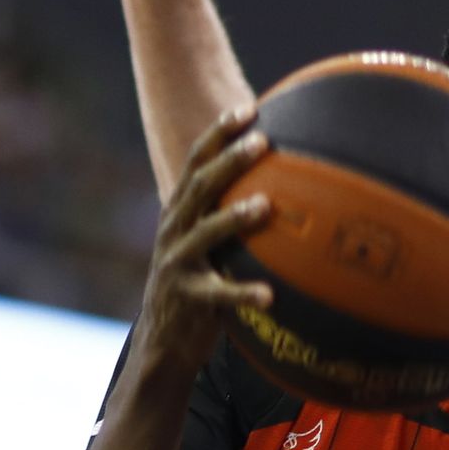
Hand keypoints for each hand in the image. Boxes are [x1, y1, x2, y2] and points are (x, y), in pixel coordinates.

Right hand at [133, 107, 273, 377]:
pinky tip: (270, 295)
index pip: (197, 161)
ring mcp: (178, 264)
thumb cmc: (200, 285)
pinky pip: (219, 295)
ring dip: (234, 217)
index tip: (248, 108)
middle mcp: (174, 231)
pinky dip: (243, 293)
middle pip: (200, 187)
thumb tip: (284, 182)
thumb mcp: (208, 244)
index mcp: (180, 212)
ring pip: (205, 233)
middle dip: (229, 161)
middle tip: (262, 141)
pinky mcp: (187, 299)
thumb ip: (229, 214)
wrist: (164, 341)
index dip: (219, 133)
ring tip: (266, 205)